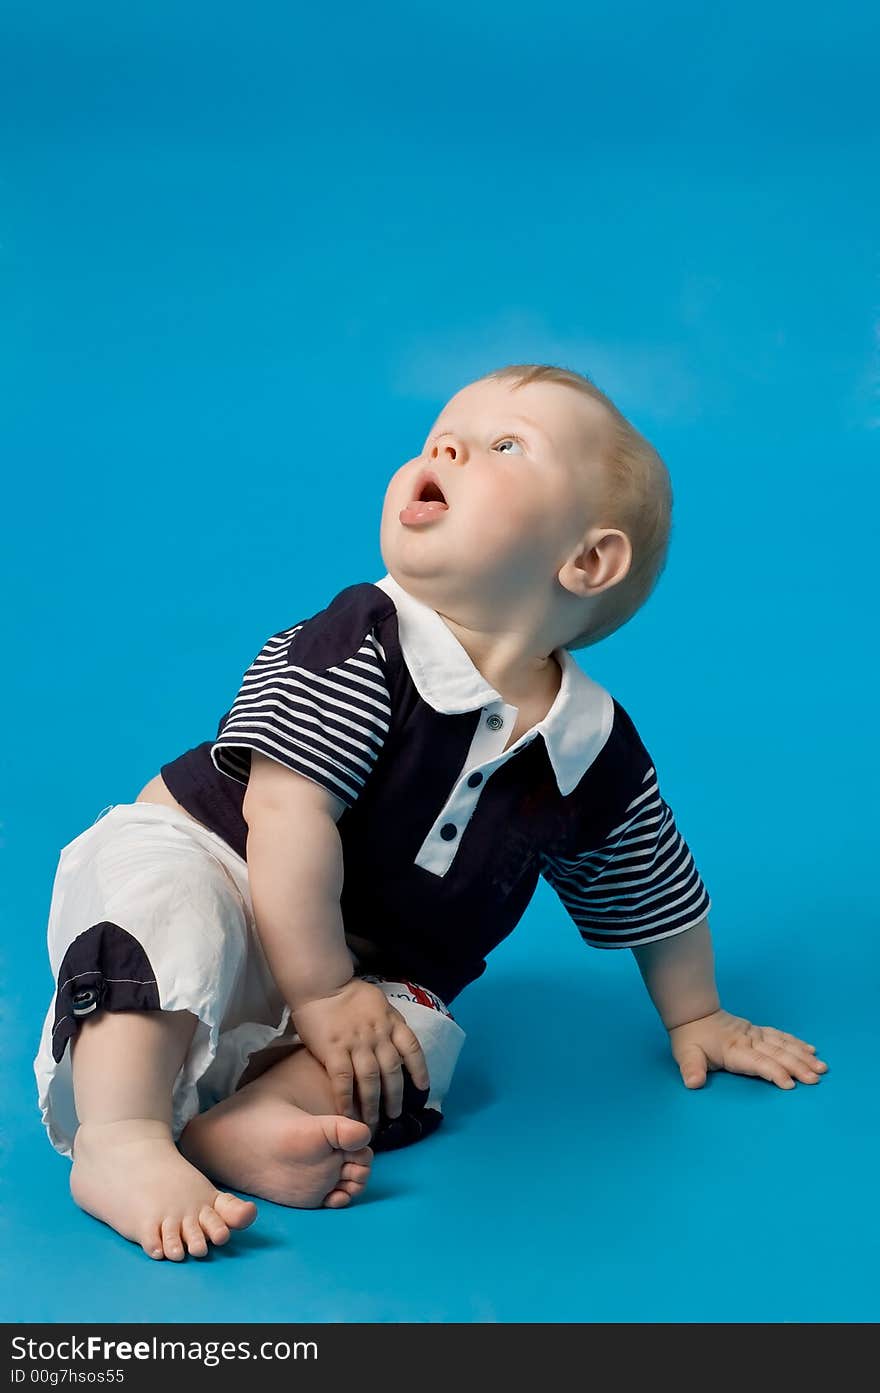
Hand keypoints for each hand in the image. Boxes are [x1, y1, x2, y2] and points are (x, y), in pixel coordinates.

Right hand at [292, 978, 429, 1128]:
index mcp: (391, 1021)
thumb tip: (397, 1041)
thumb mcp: (378, 1002)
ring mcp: (357, 1043)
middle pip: (392, 1070)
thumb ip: (388, 1022)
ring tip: (373, 1122)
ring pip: (370, 1080)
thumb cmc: (348, 992)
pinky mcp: (334, 1049)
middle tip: (395, 1115)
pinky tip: (347, 1114)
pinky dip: (346, 1100)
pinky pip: (343, 1080)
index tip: (423, 1087)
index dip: (419, 1069)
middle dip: (396, 1096)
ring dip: (373, 1104)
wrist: (321, 983)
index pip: (412, 1048)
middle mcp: (378, 1034)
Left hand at [668, 1008, 828, 1089]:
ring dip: (803, 1056)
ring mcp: (755, 1035)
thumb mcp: (685, 1055)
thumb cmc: (691, 1039)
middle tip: (816, 1079)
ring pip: (783, 1045)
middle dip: (798, 1066)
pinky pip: (781, 1036)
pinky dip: (797, 1043)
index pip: (758, 1062)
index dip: (774, 1072)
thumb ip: (691, 1069)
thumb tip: (693, 1083)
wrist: (694, 1014)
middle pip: (777, 1054)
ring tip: (821, 1067)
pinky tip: (811, 1050)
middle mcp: (749, 1041)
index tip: (790, 1084)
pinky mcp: (758, 1031)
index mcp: (733, 1050)